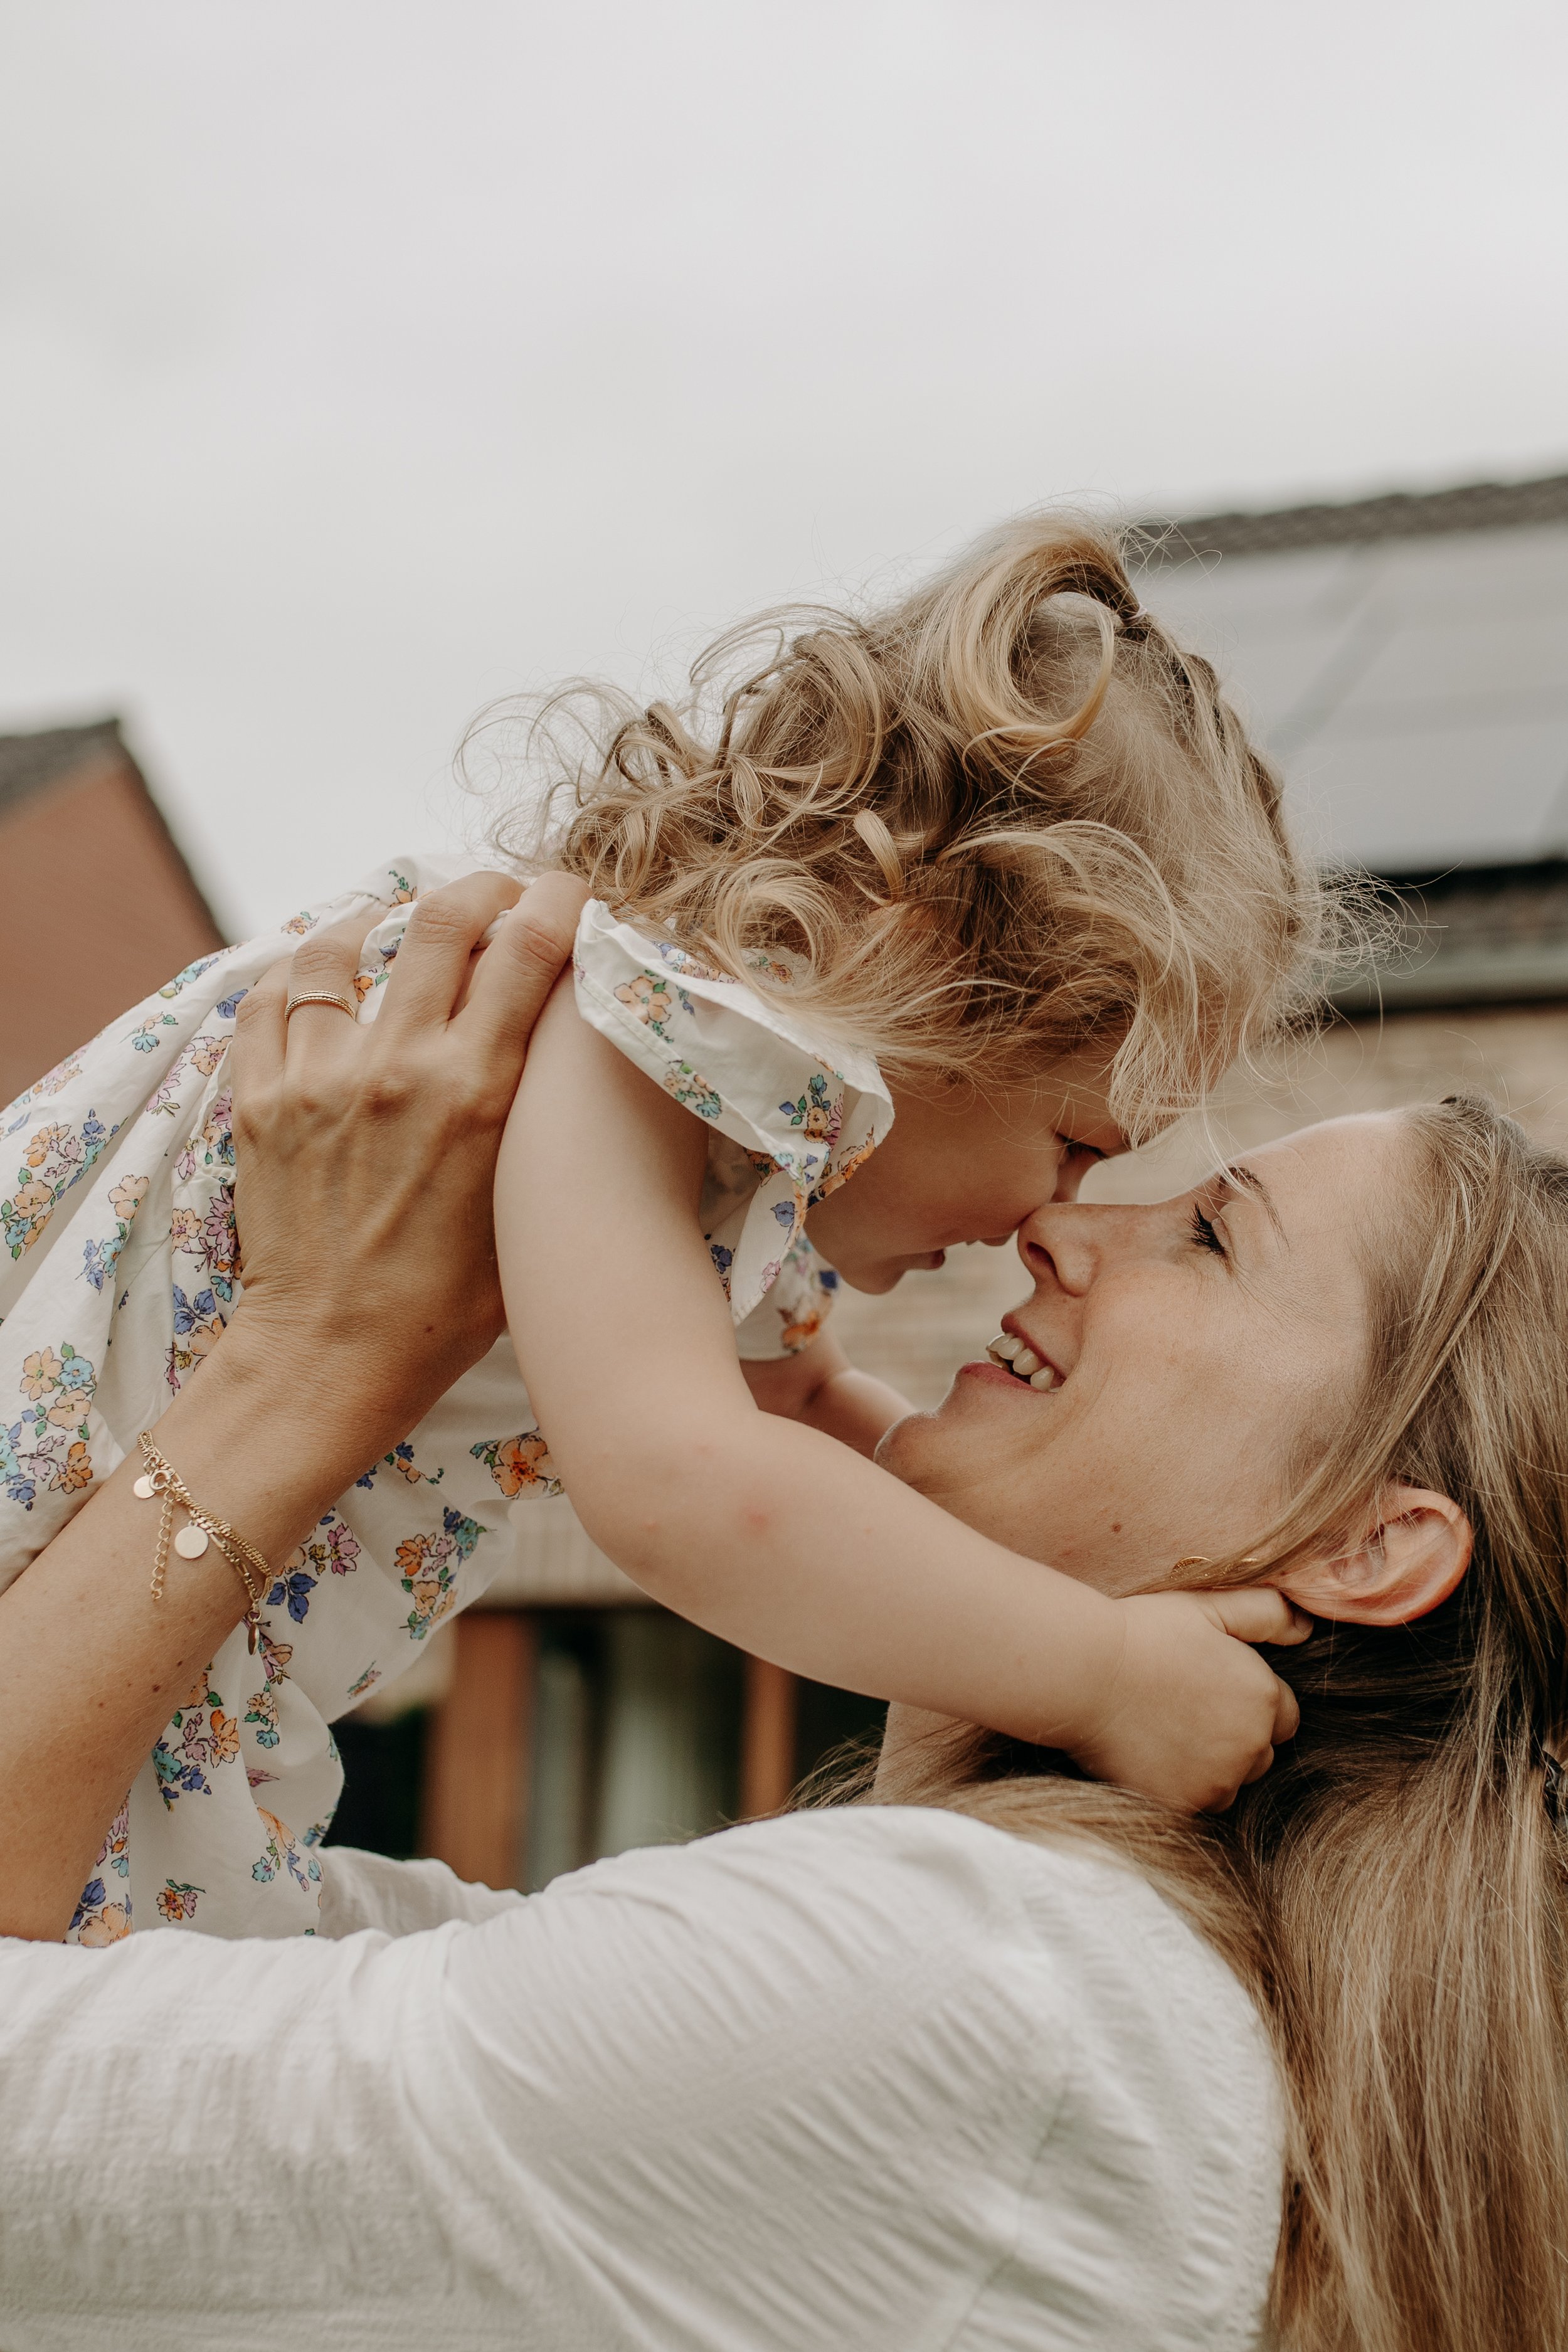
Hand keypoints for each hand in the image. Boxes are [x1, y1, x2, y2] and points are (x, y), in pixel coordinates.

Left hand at [225, 867, 586, 1470]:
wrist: (334, 1359)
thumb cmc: (450, 1305)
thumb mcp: (528, 1202)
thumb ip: (546, 1117)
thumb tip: (571, 1042)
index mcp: (479, 1092)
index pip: (529, 944)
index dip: (556, 896)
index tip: (568, 890)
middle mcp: (397, 1067)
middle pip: (443, 917)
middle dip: (481, 888)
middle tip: (496, 895)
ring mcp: (317, 1077)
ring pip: (341, 942)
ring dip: (380, 917)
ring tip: (398, 922)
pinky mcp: (259, 1099)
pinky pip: (271, 995)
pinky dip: (301, 969)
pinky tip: (325, 972)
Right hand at [1064, 1587, 1308, 1812]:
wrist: (1085, 1673)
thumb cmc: (1145, 1634)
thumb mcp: (1210, 1607)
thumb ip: (1267, 1613)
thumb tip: (1307, 1628)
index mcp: (1263, 1698)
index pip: (1284, 1716)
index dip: (1250, 1702)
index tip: (1212, 1689)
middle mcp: (1250, 1746)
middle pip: (1259, 1755)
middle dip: (1234, 1738)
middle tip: (1185, 1710)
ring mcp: (1216, 1780)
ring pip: (1228, 1784)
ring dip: (1210, 1768)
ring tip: (1166, 1733)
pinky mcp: (1181, 1804)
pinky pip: (1195, 1804)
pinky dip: (1179, 1787)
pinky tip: (1150, 1755)